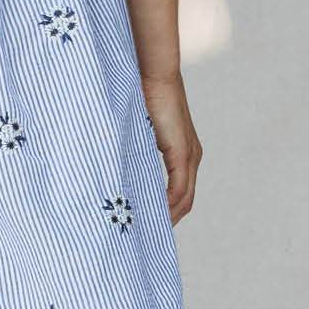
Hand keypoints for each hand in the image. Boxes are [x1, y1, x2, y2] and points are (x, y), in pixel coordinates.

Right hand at [140, 71, 200, 221]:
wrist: (152, 72)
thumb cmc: (141, 94)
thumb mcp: (137, 129)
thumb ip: (133, 148)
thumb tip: (116, 162)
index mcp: (183, 151)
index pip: (180, 190)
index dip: (167, 209)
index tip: (149, 222)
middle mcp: (192, 156)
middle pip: (185, 201)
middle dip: (169, 219)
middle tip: (148, 236)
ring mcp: (190, 155)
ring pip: (184, 199)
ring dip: (168, 216)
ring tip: (148, 231)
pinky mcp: (182, 152)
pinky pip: (178, 189)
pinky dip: (167, 205)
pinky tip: (153, 215)